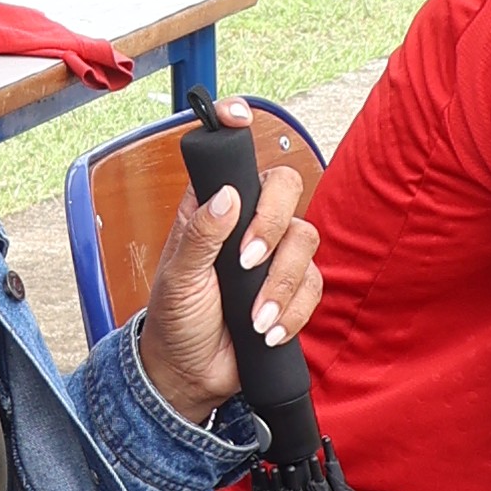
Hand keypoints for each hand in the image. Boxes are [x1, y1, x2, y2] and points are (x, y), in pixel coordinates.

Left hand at [135, 104, 326, 423]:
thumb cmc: (175, 321)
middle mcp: (248, 223)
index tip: (236, 116)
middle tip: (247, 262)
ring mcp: (274, 255)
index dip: (237, 127)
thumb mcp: (177, 279)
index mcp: (213, 209)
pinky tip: (267, 330)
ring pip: (306, 241)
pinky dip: (293, 310)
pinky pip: (315, 285)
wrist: (191, 374)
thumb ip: (200, 236)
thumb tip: (227, 198)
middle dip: (273, 225)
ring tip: (254, 318)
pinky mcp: (293, 289)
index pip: (230, 157)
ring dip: (281, 284)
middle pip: (287, 188)